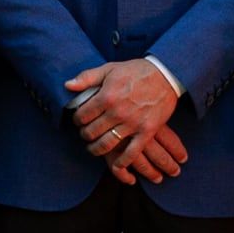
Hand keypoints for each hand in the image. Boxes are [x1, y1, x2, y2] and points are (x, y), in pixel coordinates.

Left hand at [64, 58, 180, 178]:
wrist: (165, 75)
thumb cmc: (136, 71)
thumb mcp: (110, 68)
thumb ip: (87, 77)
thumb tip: (68, 86)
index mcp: (107, 96)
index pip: (82, 115)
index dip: (77, 119)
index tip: (79, 120)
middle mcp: (117, 112)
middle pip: (92, 132)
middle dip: (85, 134)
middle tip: (86, 133)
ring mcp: (132, 123)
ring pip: (107, 144)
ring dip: (96, 149)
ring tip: (94, 148)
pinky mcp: (146, 131)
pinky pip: (132, 153)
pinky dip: (122, 162)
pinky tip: (117, 164)